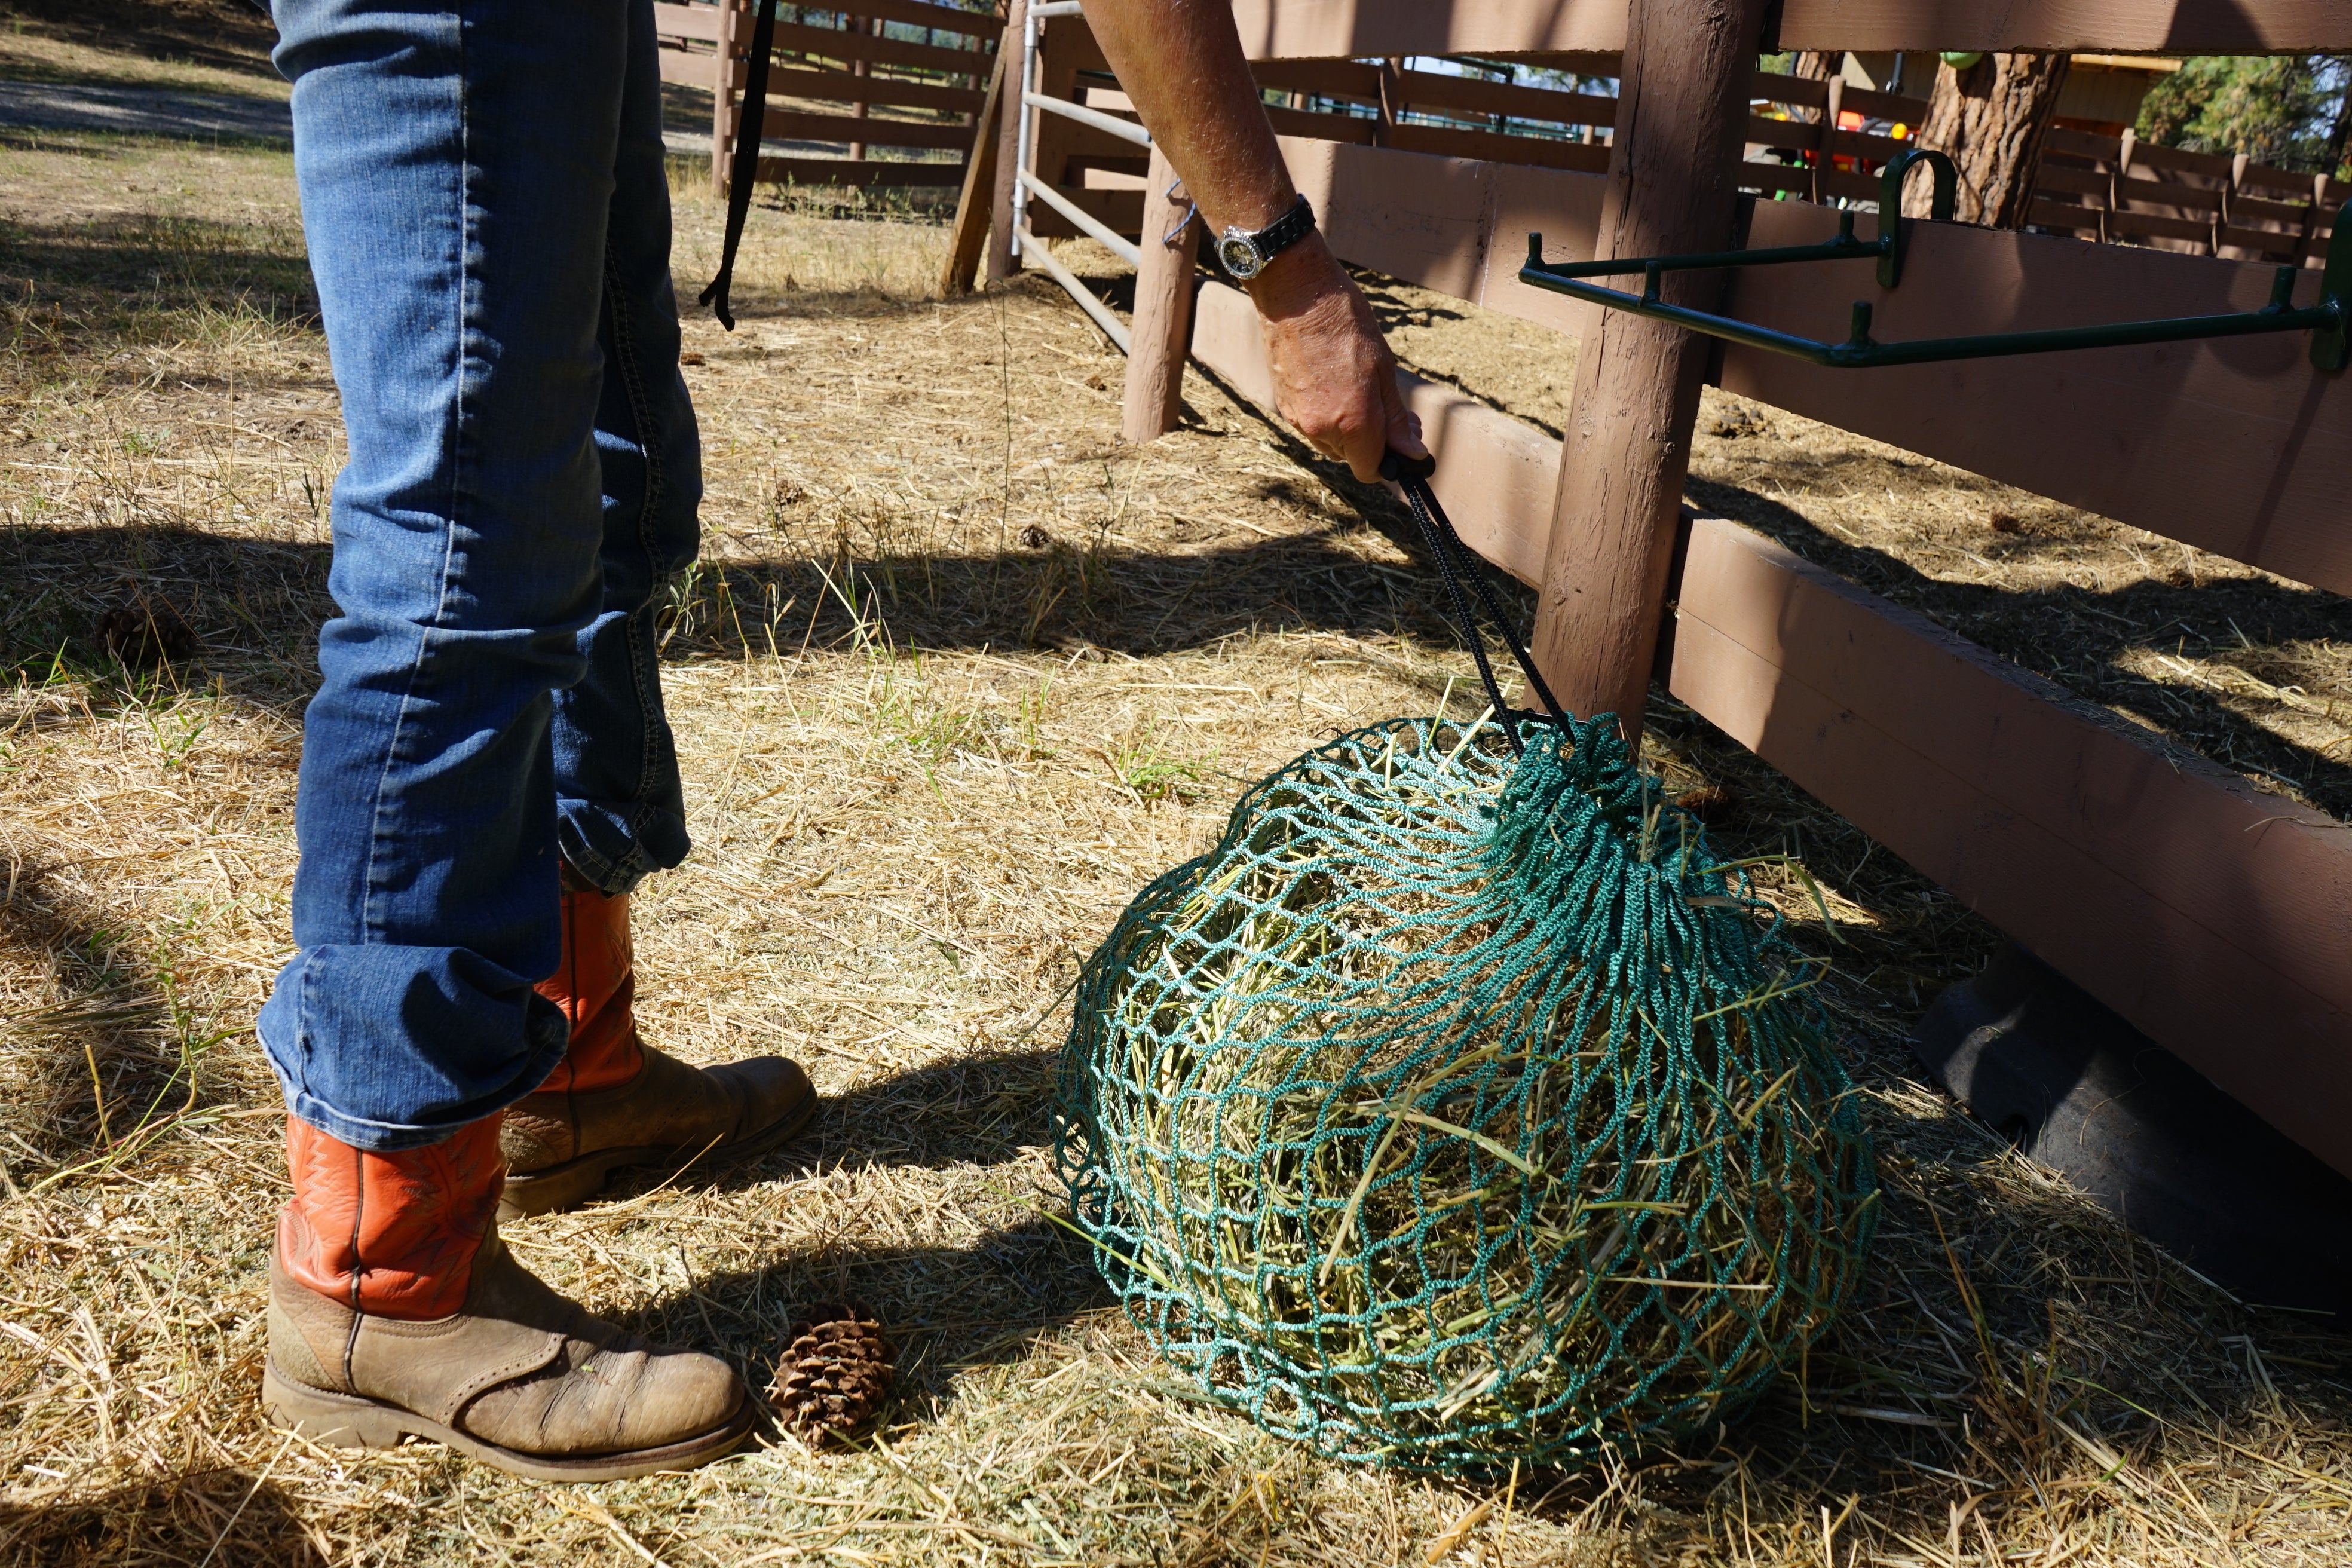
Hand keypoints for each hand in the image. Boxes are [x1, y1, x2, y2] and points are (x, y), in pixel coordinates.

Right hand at [1249, 234, 1426, 482]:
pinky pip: (1310, 424)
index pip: (1371, 470)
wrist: (1296, 295)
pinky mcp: (1283, 405)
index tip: (1399, 439)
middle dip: (1369, 439)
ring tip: (1353, 384)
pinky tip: (1330, 379)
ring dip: (1345, 426)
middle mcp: (1321, 429)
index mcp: (1353, 422)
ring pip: (1329, 442)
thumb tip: (1412, 453)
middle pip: (1350, 457)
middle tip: (1383, 403)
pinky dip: (1325, 412)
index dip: (1388, 460)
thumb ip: (1396, 418)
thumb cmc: (1345, 323)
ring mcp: (1297, 419)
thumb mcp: (1383, 369)